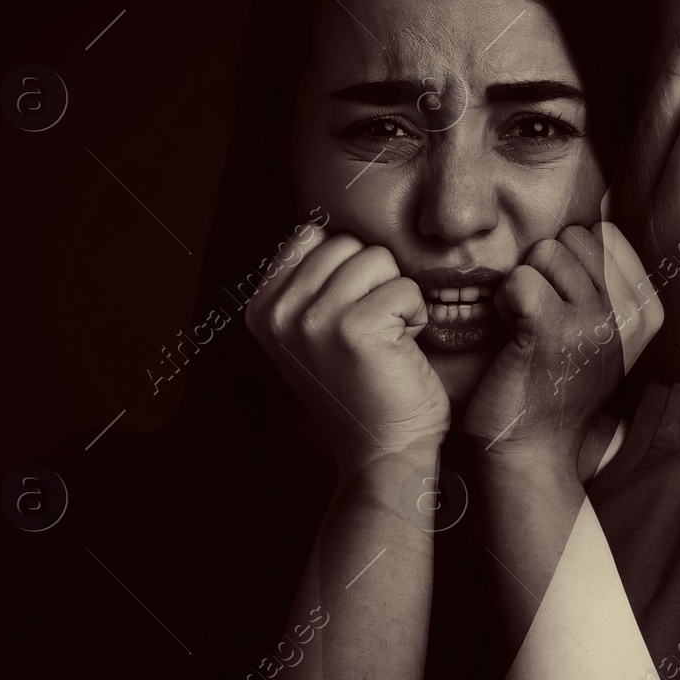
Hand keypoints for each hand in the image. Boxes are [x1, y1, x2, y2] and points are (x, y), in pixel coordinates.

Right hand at [244, 225, 449, 465]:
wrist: (383, 452)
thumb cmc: (362, 389)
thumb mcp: (314, 333)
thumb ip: (308, 282)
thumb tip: (322, 228)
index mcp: (263, 308)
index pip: (311, 237)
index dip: (347, 271)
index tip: (349, 319)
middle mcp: (279, 312)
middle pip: (347, 243)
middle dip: (374, 281)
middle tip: (374, 332)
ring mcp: (313, 319)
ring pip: (378, 259)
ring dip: (397, 297)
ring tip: (387, 341)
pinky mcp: (355, 328)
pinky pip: (406, 287)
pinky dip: (417, 316)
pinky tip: (402, 352)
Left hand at [464, 222, 661, 463]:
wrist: (532, 451)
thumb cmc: (556, 383)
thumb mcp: (602, 326)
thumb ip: (609, 271)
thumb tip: (605, 203)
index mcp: (649, 309)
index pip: (603, 233)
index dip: (571, 264)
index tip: (568, 311)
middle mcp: (631, 314)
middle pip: (571, 237)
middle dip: (547, 271)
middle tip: (545, 322)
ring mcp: (596, 322)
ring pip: (542, 252)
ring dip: (523, 288)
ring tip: (531, 332)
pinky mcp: (553, 331)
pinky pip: (517, 279)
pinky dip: (503, 305)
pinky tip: (514, 339)